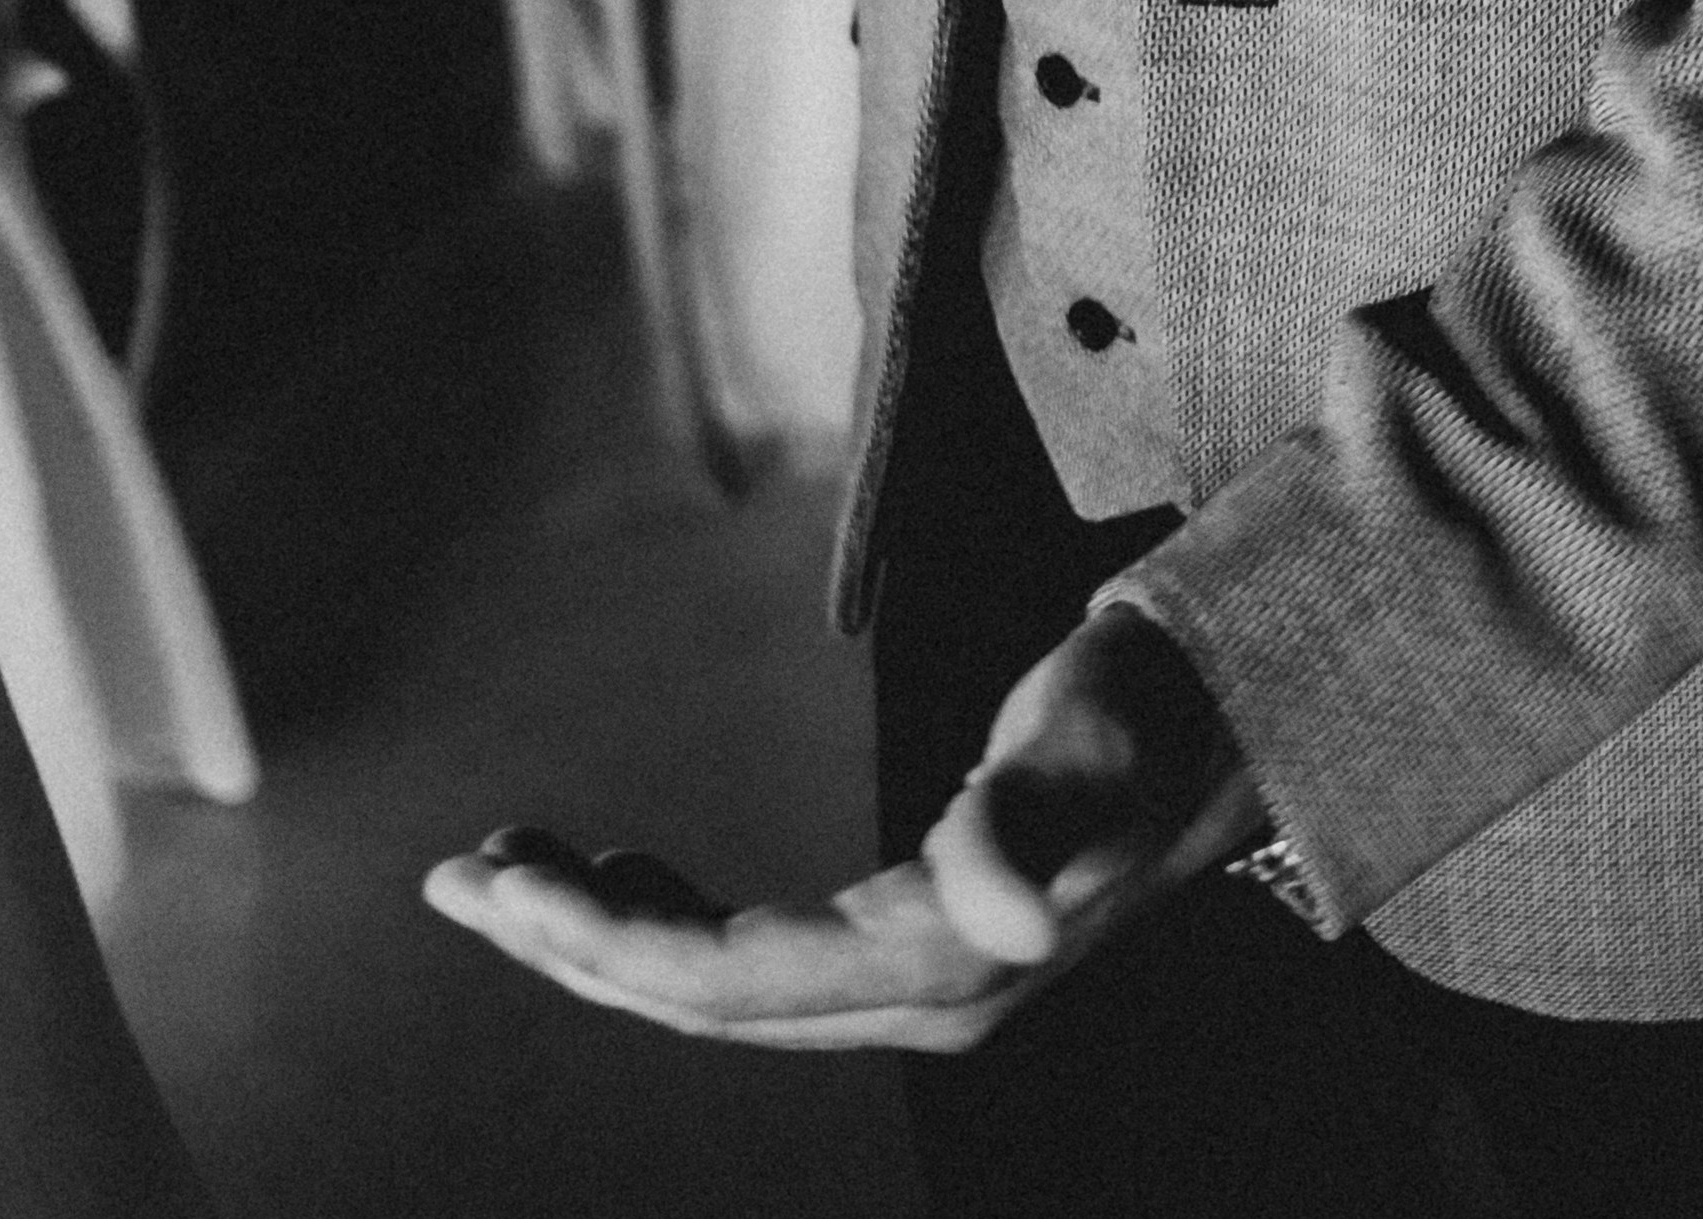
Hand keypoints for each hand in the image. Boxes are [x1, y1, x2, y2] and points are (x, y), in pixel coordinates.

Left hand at [424, 606, 1260, 1051]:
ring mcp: (924, 982)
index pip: (735, 982)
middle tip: (458, 874)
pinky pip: (764, 960)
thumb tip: (997, 910)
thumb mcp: (1096, 734)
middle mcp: (927, 995)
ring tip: (506, 866)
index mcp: (948, 960)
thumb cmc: (1159, 700)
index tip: (500, 883)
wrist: (1244, 713)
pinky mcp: (921, 947)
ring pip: (726, 986)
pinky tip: (618, 870)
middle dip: (574, 943)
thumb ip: (1037, 816)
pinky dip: (672, 920)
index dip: (606, 943)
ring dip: (607, 934)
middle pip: (709, 1001)